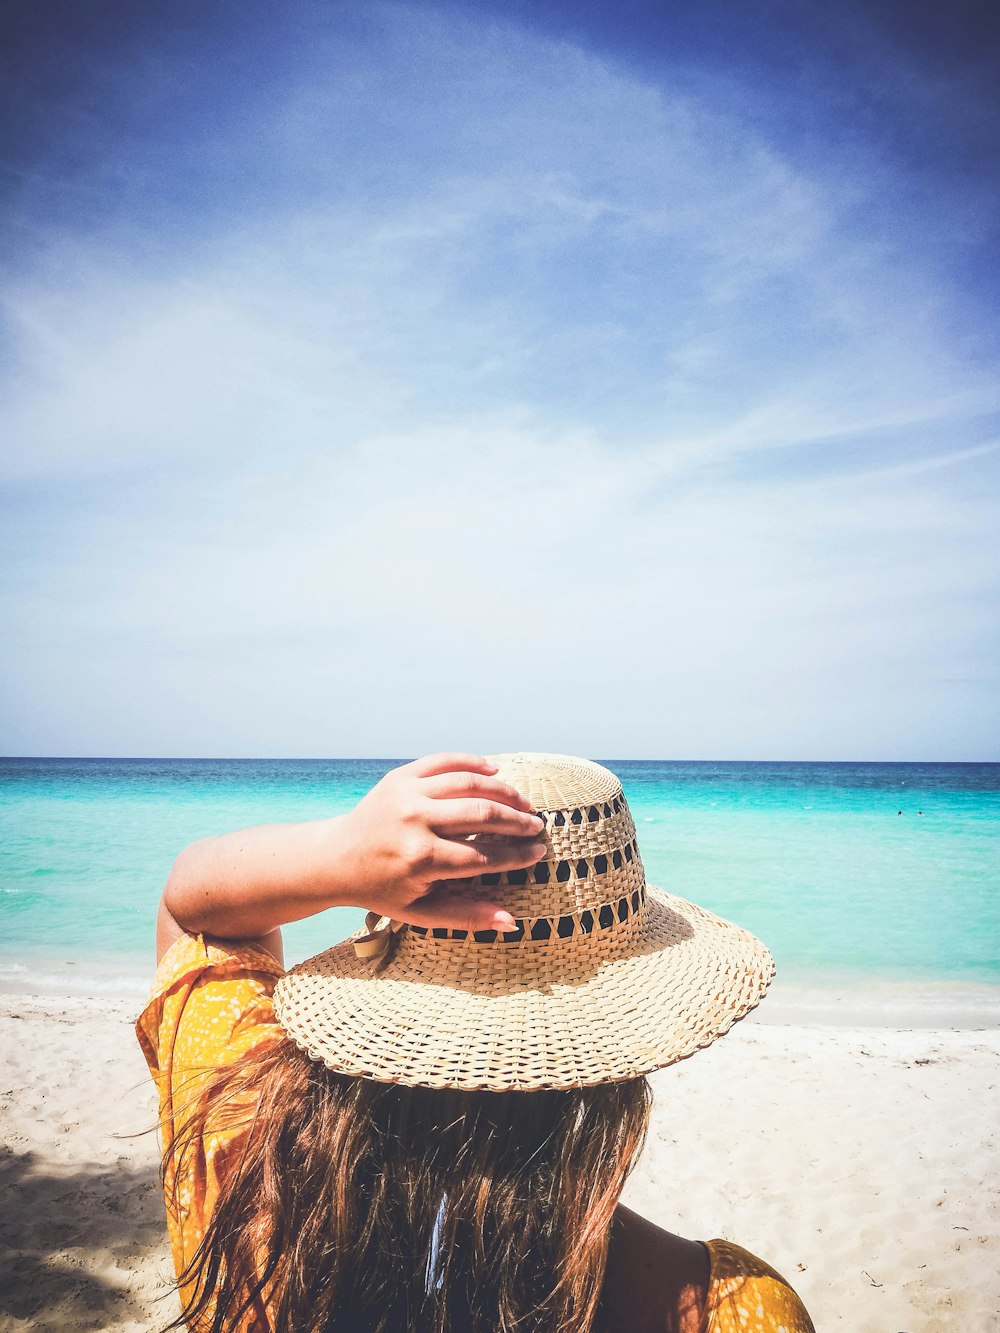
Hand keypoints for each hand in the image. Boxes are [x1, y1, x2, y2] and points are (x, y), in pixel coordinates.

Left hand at [333, 753, 545, 932]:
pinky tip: (495, 771)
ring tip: (522, 803)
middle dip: (517, 822)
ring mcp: (406, 794)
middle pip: (482, 814)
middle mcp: (415, 822)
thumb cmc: (382, 889)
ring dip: (503, 792)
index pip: (484, 855)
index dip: (516, 856)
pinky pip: (444, 761)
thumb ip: (466, 916)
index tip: (538, 853)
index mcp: (421, 859)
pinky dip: (473, 763)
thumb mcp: (419, 912)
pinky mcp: (400, 776)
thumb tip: (511, 922)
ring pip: (469, 783)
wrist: (335, 858)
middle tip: (536, 827)